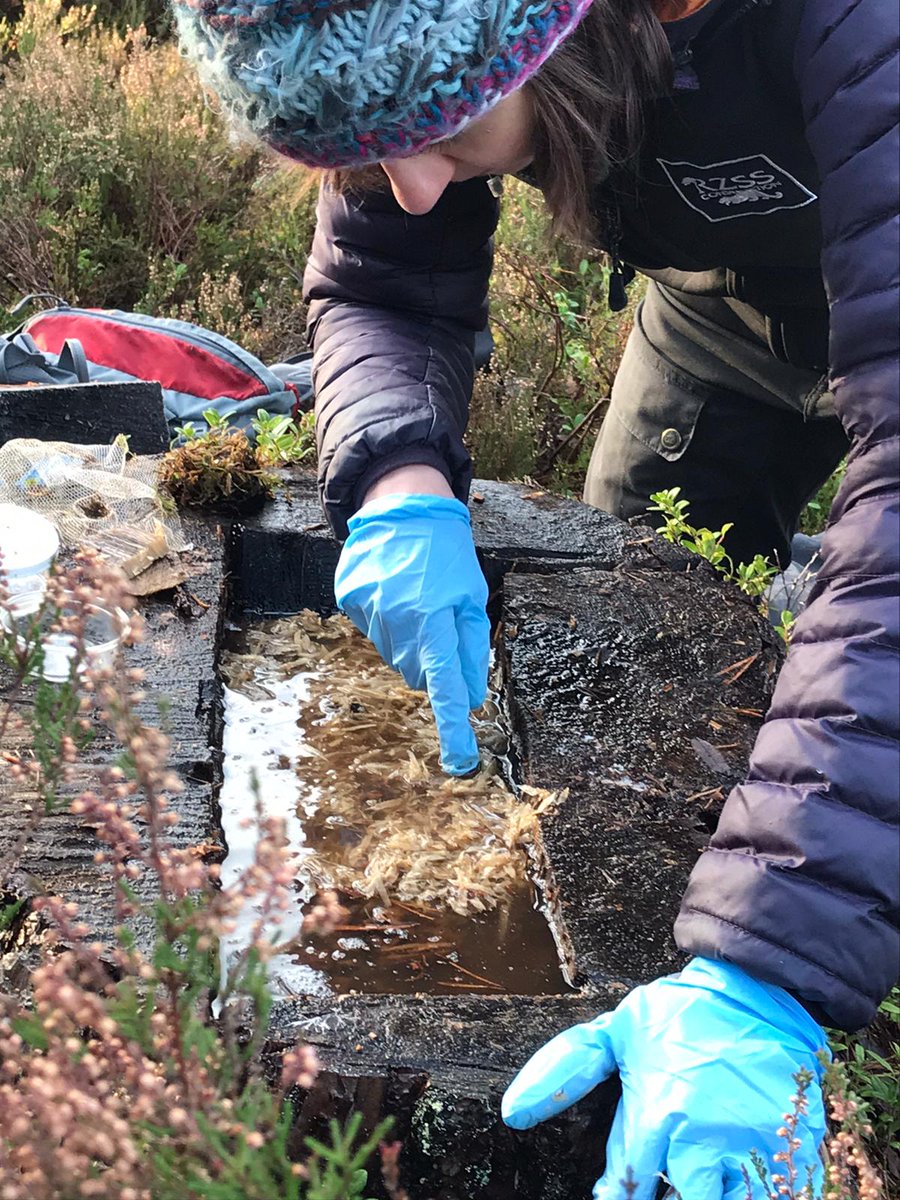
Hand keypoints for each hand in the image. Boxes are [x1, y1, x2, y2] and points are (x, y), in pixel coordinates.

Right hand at [334, 490, 489, 774]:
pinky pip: (372, 629)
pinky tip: (393, 590)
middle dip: (431, 660)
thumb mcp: (471, 599)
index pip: (445, 685)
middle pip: (416, 672)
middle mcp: (397, 618)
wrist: (402, 507)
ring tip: (415, 598)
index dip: (453, 726)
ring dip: (408, 639)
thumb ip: (472, 649)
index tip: (460, 761)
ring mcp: (367, 609)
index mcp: (434, 618)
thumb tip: (472, 698)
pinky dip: (386, 621)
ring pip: (393, 654)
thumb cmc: (447, 555)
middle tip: (439, 623)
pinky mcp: (349, 599)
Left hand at [502, 958, 828, 1198]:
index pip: (629, 1187)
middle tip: (665, 1171)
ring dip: (715, 1191)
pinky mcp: (794, 1149)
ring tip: (700, 1172)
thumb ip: (566, 1069)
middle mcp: (705, 1138)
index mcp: (660, 1111)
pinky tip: (743, 1176)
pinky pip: (781, 1190)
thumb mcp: (618, 1030)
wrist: (759, 987)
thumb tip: (512, 1112)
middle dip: (670, 1194)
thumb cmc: (683, 1011)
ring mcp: (753, 1147)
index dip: (617, 1194)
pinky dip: (763, 1187)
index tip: (615, 1190)